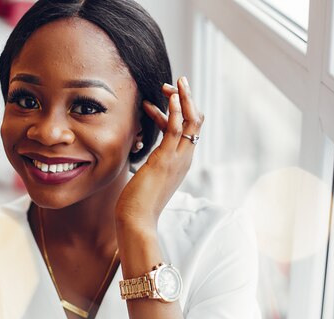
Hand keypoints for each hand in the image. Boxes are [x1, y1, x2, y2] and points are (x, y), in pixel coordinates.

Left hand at [116, 76, 204, 231]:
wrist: (137, 220)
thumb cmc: (137, 204)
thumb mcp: (147, 179)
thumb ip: (149, 166)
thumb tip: (140, 159)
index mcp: (180, 163)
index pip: (186, 131)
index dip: (177, 113)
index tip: (162, 101)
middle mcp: (184, 159)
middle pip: (196, 122)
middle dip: (187, 100)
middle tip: (174, 84)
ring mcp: (178, 159)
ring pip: (191, 121)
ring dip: (183, 99)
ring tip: (172, 84)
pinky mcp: (166, 159)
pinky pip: (176, 129)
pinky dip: (176, 110)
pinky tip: (171, 97)